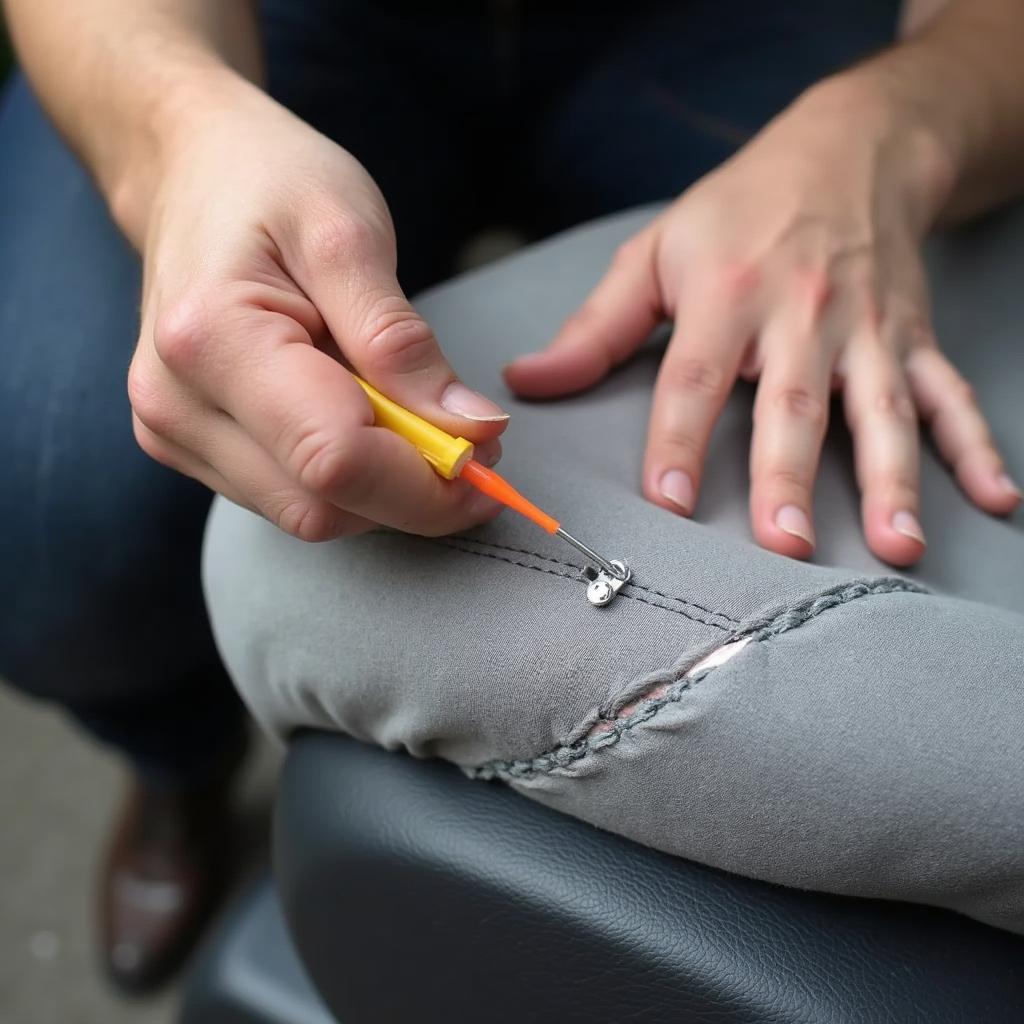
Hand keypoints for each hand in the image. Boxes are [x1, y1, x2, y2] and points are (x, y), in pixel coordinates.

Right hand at [128, 78, 507, 540]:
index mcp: (214, 340)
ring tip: (412, 417)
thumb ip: (403, 343)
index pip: (334, 460)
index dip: (424, 484)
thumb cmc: (271, 183)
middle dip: (411, 492)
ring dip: (382, 489)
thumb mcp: (351, 235)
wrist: (192, 173)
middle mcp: (177, 403)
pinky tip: (364, 423)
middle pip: (321, 505)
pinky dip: (346, 480)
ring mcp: (174, 431)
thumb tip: (470, 431)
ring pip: (308, 515)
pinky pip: (287, 499)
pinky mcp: (187, 445)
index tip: (488, 460)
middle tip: (469, 441)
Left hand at [505, 79, 1019, 565]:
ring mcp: (867, 330)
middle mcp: (802, 316)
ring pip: (881, 412)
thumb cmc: (738, 211)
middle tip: (785, 545)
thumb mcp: (655, 254)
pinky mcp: (912, 338)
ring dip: (890, 480)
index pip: (693, 380)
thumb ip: (596, 327)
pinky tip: (995, 497)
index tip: (669, 502)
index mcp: (726, 297)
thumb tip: (529, 381)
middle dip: (789, 477)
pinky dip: (975, 445)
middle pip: (792, 405)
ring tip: (896, 545)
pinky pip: (947, 395)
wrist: (847, 148)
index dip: (678, 442)